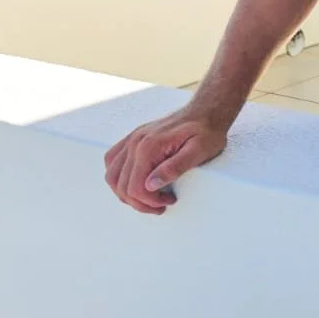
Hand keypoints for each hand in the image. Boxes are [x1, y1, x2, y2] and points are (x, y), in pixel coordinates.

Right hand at [103, 108, 228, 213]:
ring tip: (148, 198)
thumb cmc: (206, 131)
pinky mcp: (133, 139)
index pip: (135, 187)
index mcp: (149, 146)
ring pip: (112, 175)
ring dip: (126, 193)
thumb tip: (151, 185)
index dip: (149, 202)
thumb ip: (175, 168)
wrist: (206, 111)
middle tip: (160, 205)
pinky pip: (113, 161)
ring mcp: (132, 139)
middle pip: (121, 185)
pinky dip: (119, 177)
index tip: (168, 202)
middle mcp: (135, 142)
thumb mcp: (199, 151)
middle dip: (139, 202)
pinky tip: (136, 182)